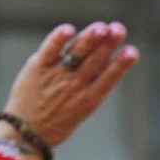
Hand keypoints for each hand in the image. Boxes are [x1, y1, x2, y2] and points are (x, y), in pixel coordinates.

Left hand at [0, 22, 139, 157]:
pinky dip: (58, 39)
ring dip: (89, 39)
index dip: (121, 65)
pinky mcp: (38, 67)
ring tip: (101, 27)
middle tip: (119, 29)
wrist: (26, 132)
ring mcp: (55, 76)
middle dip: (108, 44)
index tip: (133, 51)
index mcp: (88, 100)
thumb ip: (95, 84)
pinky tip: (69, 29)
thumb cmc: (58, 120)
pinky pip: (49, 50)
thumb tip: (112, 57)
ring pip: (75, 53)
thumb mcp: (82, 109)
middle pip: (94, 61)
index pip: (108, 79)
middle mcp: (73, 87)